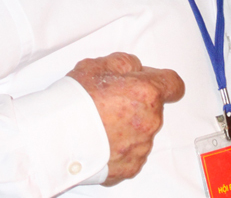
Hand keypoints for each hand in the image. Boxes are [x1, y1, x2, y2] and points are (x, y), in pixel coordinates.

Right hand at [67, 52, 184, 184]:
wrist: (57, 137)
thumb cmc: (77, 100)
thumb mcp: (100, 64)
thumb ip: (127, 63)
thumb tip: (136, 69)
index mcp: (147, 92)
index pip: (174, 84)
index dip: (163, 81)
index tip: (154, 82)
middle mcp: (150, 121)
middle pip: (154, 107)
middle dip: (138, 102)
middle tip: (111, 100)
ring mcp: (141, 146)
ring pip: (143, 130)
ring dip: (130, 125)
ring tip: (102, 121)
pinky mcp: (129, 167)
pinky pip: (132, 152)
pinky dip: (121, 146)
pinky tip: (101, 139)